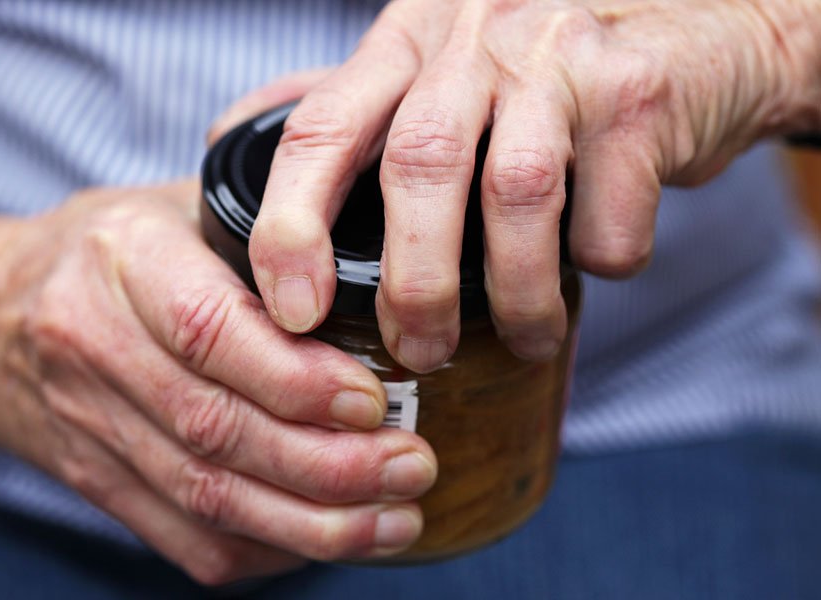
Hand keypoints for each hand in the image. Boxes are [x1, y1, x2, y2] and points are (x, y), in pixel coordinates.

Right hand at [0, 182, 437, 583]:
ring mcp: (89, 427)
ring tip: (394, 520)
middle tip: (413, 467)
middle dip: (327, 464)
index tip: (374, 400)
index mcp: (120, 261)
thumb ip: (259, 226)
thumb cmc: (100, 252)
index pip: (206, 331)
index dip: (295, 378)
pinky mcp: (96, 483)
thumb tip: (380, 258)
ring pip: (205, 497)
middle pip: (214, 429)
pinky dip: (264, 550)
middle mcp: (94, 348)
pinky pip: (184, 538)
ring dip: (310, 523)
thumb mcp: (169, 204)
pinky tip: (325, 540)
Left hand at [247, 0, 820, 369]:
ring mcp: (559, 58)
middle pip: (415, 167)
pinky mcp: (640, 94)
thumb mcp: (432, 65)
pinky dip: (601, 258)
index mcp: (405, 41)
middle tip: (418, 352)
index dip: (290, 225)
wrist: (693, 30)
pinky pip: (608, 211)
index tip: (290, 310)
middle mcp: (472, 37)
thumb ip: (345, 103)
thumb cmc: (539, 71)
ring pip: (515, 194)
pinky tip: (596, 261)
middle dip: (411, 282)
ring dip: (514, 291)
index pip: (320, 127)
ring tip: (522, 336)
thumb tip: (230, 132)